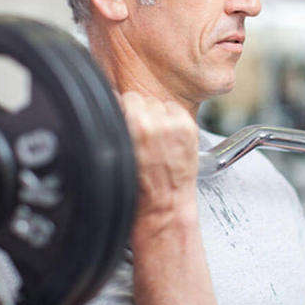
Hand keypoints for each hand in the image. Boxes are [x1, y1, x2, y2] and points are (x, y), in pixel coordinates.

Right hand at [120, 92, 199, 227]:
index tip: (124, 121)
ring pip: (159, 103)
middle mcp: (153, 124)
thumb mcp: (116, 153)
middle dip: (139, 113)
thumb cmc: (138, 188)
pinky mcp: (189, 128)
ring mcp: (174, 125)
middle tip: (141, 134)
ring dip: (157, 115)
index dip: (123, 111)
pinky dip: (173, 119)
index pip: (123, 97)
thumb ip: (116, 126)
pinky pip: (175, 109)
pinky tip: (168, 137)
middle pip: (141, 99)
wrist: (164, 207)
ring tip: (156, 138)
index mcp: (131, 127)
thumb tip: (115, 105)